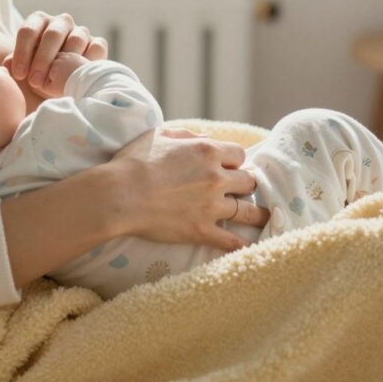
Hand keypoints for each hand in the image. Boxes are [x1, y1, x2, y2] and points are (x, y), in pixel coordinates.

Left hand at [10, 12, 107, 94]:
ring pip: (76, 39)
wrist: (65, 84)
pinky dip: (89, 60)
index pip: (28, 31)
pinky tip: (81, 75)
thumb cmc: (38, 75)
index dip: (22, 53)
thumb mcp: (23, 70)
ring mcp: (81, 31)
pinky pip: (97, 47)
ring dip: (66, 61)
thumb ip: (14, 65)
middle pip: (52, 34)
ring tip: (58, 81)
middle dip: (43, 59)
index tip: (19, 75)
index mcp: (38, 22)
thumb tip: (7, 63)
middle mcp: (60, 22)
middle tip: (35, 82)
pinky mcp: (97, 43)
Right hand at [105, 128, 269, 252]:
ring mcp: (211, 206)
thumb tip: (205, 137)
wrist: (119, 195)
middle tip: (239, 192)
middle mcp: (216, 178)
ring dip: (255, 215)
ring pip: (247, 212)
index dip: (234, 161)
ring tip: (263, 219)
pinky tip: (248, 248)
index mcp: (207, 151)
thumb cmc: (134, 162)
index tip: (228, 167)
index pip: (239, 155)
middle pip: (248, 182)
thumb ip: (186, 134)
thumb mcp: (160, 135)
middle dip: (244, 185)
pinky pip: (230, 241)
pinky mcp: (202, 230)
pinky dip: (240, 245)